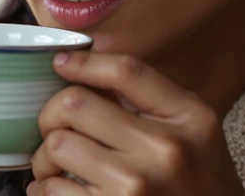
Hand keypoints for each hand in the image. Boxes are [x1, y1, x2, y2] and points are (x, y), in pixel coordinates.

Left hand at [27, 52, 244, 195]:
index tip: (61, 63)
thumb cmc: (199, 186)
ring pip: (58, 145)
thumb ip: (151, 101)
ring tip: (56, 164)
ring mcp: (136, 185)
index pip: (126, 72)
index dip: (84, 62)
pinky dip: (46, 188)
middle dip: (52, 113)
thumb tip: (82, 74)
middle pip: (76, 104)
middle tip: (54, 126)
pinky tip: (58, 188)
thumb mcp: (194, 132)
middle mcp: (165, 149)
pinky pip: (53, 189)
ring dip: (45, 155)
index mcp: (189, 117)